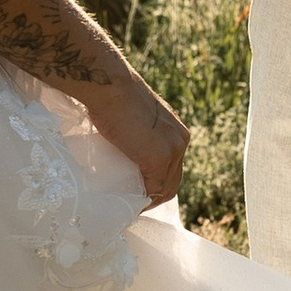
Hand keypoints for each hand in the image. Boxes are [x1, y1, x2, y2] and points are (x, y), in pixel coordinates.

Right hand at [93, 67, 190, 203]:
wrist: (109, 85)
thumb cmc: (114, 94)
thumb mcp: (136, 115)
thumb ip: (140, 131)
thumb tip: (126, 141)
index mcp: (176, 130)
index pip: (174, 165)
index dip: (159, 179)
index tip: (140, 187)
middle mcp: (180, 140)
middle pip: (174, 179)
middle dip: (157, 193)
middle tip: (135, 200)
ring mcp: (172, 151)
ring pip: (166, 187)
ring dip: (150, 199)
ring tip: (131, 204)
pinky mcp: (158, 160)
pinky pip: (153, 189)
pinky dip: (143, 200)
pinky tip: (129, 203)